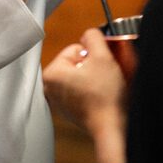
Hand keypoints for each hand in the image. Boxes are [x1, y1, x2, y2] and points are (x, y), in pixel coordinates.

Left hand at [43, 27, 126, 162]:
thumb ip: (93, 36)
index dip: (93, 55)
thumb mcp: (102, 56)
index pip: (76, 48)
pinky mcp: (70, 111)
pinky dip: (93, 91)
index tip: (101, 67)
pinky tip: (102, 97)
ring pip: (81, 76)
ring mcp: (59, 102)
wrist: (112, 128)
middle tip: (104, 77)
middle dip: (94, 66)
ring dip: (95, 77)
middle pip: (77, 62)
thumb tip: (89, 34)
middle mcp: (50, 88)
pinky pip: (82, 91)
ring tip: (104, 87)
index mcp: (51, 73)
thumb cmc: (105, 97)